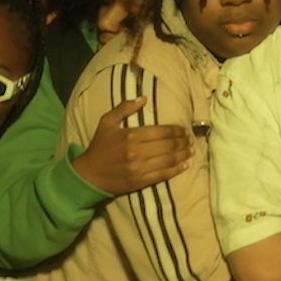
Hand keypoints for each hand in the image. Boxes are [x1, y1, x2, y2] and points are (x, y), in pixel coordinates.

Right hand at [71, 96, 192, 195]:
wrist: (89, 175)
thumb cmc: (99, 147)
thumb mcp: (106, 122)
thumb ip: (124, 108)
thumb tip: (144, 98)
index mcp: (131, 135)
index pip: (162, 131)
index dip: (176, 130)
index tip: (184, 130)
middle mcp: (137, 152)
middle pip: (169, 145)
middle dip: (183, 142)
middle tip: (190, 139)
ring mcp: (140, 168)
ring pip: (169, 160)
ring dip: (183, 155)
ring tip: (191, 150)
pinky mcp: (141, 182)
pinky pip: (163, 175)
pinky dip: (177, 170)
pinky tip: (185, 165)